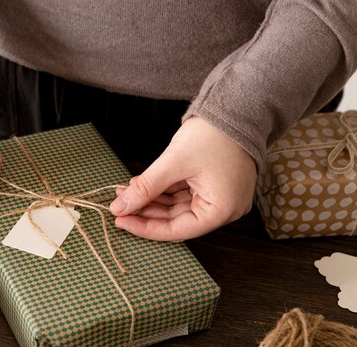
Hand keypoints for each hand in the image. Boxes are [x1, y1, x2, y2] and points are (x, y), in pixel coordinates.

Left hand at [109, 117, 256, 240]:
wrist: (238, 105)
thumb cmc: (214, 133)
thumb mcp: (174, 162)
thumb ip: (146, 187)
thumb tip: (120, 207)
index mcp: (221, 210)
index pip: (177, 230)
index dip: (146, 228)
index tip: (120, 221)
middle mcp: (224, 209)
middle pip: (176, 219)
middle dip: (145, 210)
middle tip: (119, 204)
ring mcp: (219, 196)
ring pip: (177, 206)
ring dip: (151, 200)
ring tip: (125, 191)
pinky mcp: (213, 184)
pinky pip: (183, 194)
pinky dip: (162, 190)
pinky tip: (140, 184)